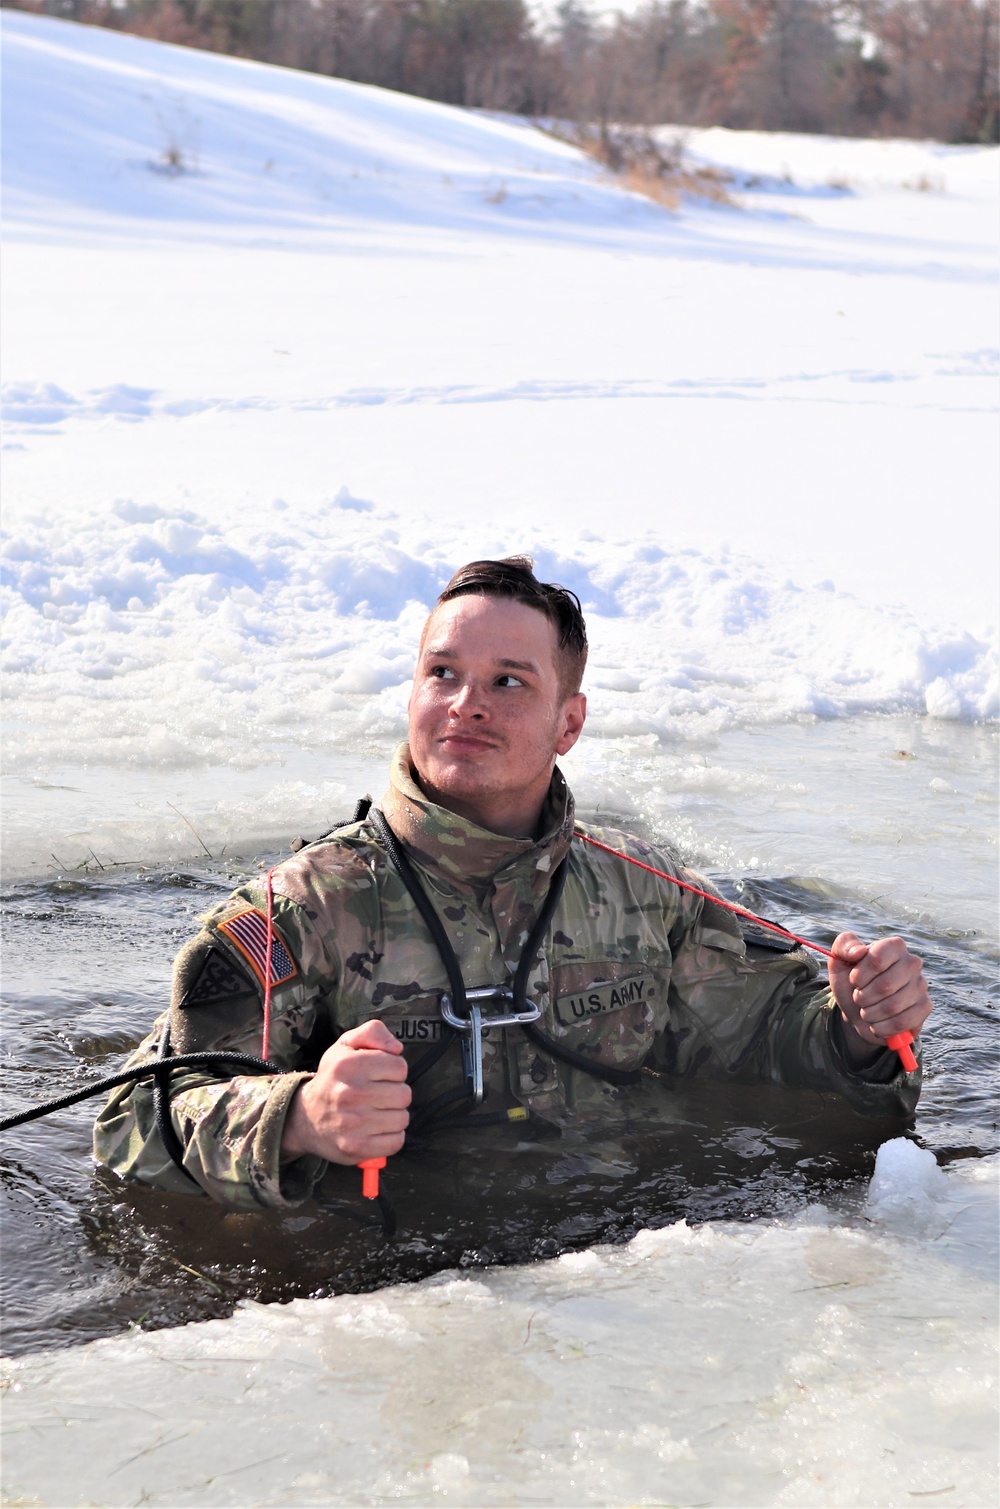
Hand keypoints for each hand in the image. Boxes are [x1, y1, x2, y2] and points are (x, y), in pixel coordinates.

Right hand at [280, 1019, 410, 1164]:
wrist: (305, 1118)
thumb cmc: (334, 1078)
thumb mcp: (346, 1045)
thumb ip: (373, 1032)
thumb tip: (397, 1049)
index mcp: (348, 1065)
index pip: (400, 1067)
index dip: (393, 1070)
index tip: (379, 1075)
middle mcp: (349, 1093)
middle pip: (404, 1094)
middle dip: (395, 1093)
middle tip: (379, 1095)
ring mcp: (353, 1123)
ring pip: (402, 1119)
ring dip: (394, 1115)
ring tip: (376, 1112)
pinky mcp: (357, 1147)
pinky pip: (396, 1142)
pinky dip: (391, 1137)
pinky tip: (376, 1129)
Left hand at [828, 932, 930, 1065]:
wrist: (859, 1010)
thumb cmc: (851, 982)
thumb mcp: (839, 961)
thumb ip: (844, 945)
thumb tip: (858, 951)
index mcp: (894, 946)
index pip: (877, 959)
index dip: (860, 975)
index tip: (853, 981)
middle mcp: (912, 963)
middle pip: (885, 986)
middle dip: (863, 997)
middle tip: (858, 998)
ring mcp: (921, 985)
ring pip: (893, 1007)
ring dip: (870, 1014)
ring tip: (865, 1011)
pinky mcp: (924, 1007)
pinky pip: (903, 1022)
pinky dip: (882, 1028)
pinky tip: (875, 1025)